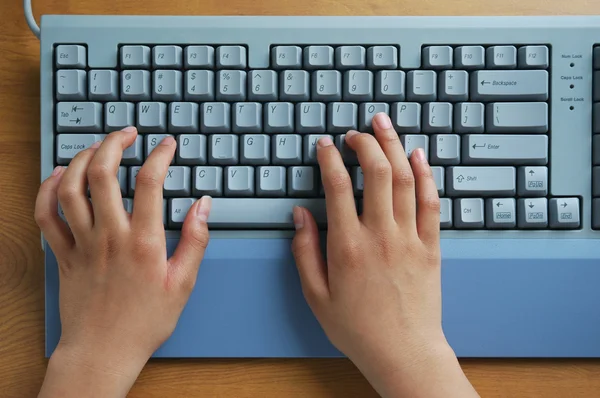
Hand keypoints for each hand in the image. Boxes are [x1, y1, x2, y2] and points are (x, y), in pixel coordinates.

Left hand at [35, 128, 211, 397]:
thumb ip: (196, 240)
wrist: (104, 351)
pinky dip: (46, 190)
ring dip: (80, 159)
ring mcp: (82, 244)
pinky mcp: (63, 255)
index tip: (167, 145)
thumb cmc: (145, 321)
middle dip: (115, 143)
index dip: (160, 155)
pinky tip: (57, 176)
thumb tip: (203, 205)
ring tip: (96, 147)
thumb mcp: (183, 283)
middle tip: (128, 133)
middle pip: (102, 173)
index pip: (150, 182)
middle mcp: (109, 236)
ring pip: (70, 187)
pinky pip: (45, 215)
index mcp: (143, 242)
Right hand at [292, 113, 477, 397]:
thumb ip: (305, 252)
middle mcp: (380, 234)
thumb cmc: (358, 327)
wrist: (404, 351)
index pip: (336, 186)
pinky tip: (419, 155)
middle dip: (364, 142)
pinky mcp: (431, 245)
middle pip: (375, 171)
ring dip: (393, 145)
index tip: (325, 144)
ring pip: (404, 178)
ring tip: (384, 124)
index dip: (329, 158)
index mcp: (347, 246)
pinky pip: (431, 201)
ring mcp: (409, 237)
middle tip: (355, 131)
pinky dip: (426, 174)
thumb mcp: (316, 295)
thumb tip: (300, 215)